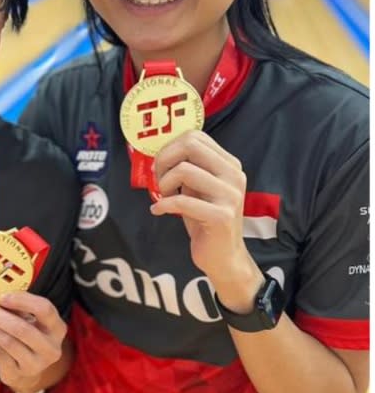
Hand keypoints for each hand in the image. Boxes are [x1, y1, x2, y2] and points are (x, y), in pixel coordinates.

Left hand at [0, 291, 66, 392]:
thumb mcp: (31, 319)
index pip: (45, 310)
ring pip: (8, 342)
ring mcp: (36, 364)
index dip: (22, 301)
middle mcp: (51, 348)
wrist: (28, 367)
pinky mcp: (19, 373)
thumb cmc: (28, 335)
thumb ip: (17, 307)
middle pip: (22, 329)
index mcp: (57, 328)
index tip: (2, 297)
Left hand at [149, 130, 262, 307]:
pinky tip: (159, 211)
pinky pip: (181, 200)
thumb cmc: (204, 219)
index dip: (169, 148)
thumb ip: (187, 168)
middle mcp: (234, 175)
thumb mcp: (197, 187)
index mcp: (229, 164)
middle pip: (190, 145)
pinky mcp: (221, 216)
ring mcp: (230, 195)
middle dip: (164, 160)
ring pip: (184, 171)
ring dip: (164, 184)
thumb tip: (160, 154)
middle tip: (159, 180)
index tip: (161, 167)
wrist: (223, 256)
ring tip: (164, 197)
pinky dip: (163, 205)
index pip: (194, 136)